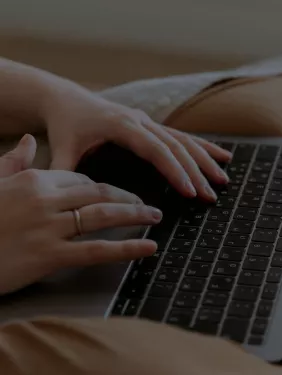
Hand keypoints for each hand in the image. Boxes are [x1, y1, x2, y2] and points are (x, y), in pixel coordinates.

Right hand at [0, 136, 162, 294]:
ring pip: (103, 216)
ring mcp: (48, 227)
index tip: (119, 195)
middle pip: (100, 193)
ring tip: (155, 217)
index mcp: (33, 179)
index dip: (105, 188)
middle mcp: (45, 199)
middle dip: (129, 198)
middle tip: (149, 204)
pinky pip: (97, 250)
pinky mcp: (49, 255)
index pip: (81, 179)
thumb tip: (26, 138)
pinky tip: (147, 247)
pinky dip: (127, 248)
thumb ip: (12, 161)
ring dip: (135, 216)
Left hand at [44, 90, 231, 200]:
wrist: (67, 100)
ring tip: (224, 178)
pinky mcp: (153, 125)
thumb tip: (67, 201)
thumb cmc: (65, 125)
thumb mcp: (61, 149)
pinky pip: (182, 136)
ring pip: (184, 140)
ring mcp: (149, 122)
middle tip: (211, 194)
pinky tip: (222, 156)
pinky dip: (203, 147)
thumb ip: (65, 172)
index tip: (190, 190)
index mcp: (122, 126)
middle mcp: (140, 121)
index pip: (156, 150)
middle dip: (197, 171)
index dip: (175, 170)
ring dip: (206, 159)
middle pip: (176, 146)